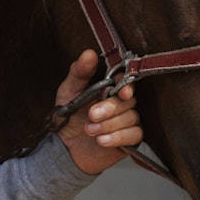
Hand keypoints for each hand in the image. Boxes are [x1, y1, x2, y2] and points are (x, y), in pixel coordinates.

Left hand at [54, 49, 142, 174]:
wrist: (65, 146)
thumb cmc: (68, 115)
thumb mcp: (69, 91)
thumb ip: (79, 72)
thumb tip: (89, 53)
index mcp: (110, 88)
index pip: (126, 81)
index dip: (126, 86)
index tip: (121, 92)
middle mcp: (122, 102)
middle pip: (129, 101)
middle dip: (110, 108)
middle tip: (91, 115)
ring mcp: (128, 120)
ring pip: (132, 118)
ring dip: (109, 125)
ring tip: (89, 130)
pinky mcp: (130, 139)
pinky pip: (135, 135)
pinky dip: (118, 137)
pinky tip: (101, 141)